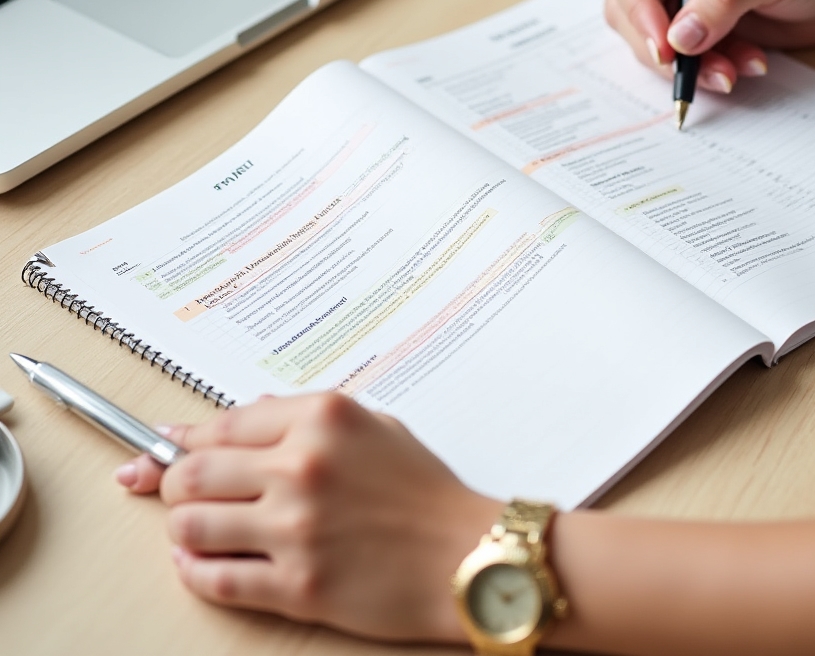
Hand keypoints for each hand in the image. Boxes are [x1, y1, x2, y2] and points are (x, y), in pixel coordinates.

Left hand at [115, 394, 500, 641]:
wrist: (468, 554)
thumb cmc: (425, 491)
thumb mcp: (374, 427)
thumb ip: (306, 417)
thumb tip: (248, 415)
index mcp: (322, 418)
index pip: (223, 424)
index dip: (182, 439)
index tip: (159, 449)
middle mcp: (303, 466)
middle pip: (194, 472)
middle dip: (172, 482)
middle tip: (173, 490)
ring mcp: (297, 528)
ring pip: (192, 525)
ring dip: (183, 528)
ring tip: (194, 529)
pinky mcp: (299, 585)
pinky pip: (216, 579)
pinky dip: (193, 571)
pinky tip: (196, 562)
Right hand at [604, 0, 814, 90]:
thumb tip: (679, 38)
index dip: (637, 9)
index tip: (665, 45)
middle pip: (629, 12)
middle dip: (662, 47)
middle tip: (693, 70)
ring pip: (653, 41)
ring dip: (688, 65)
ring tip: (732, 72)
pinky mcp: (699, 26)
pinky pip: (683, 58)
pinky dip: (709, 70)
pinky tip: (748, 64)